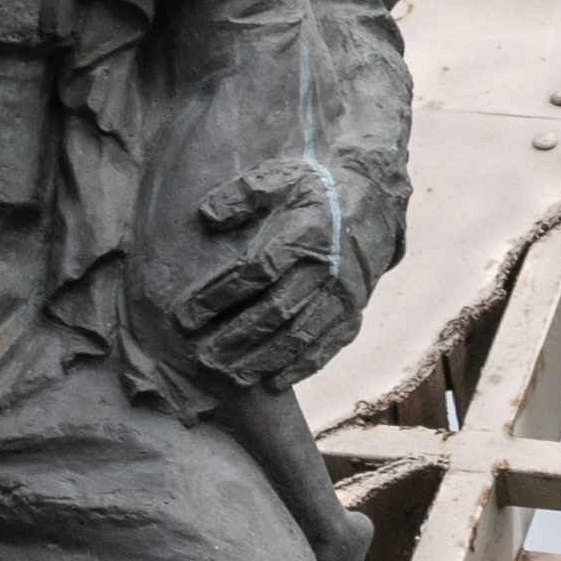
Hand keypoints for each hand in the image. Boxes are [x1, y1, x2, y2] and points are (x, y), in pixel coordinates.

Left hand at [171, 161, 355, 390]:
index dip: (220, 295)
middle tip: (202, 358)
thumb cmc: (316, 191)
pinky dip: (300, 368)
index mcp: (307, 232)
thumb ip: (243, 193)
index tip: (185, 315)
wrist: (375, 201)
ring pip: (299, 336)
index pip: (257, 270)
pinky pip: (326, 348)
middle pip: (276, 311)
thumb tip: (207, 217)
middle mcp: (328, 268)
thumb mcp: (282, 176)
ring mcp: (343, 297)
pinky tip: (272, 383)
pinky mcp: (352, 316)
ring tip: (230, 377)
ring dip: (263, 360)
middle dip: (236, 337)